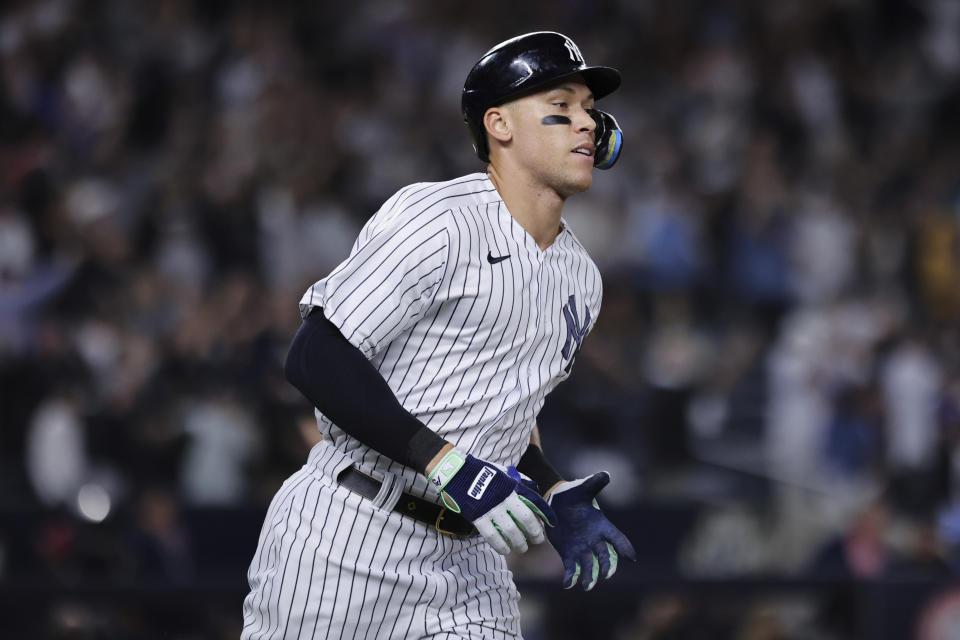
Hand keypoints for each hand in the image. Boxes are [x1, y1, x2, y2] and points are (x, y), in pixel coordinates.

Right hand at [428, 448, 556, 553]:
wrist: (457, 474)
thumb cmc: (480, 472)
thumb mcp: (501, 472)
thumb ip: (516, 481)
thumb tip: (531, 488)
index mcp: (511, 488)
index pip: (532, 504)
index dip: (543, 516)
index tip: (548, 525)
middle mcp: (503, 500)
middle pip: (524, 521)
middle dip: (534, 533)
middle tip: (537, 540)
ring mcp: (490, 510)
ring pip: (509, 532)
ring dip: (518, 543)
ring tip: (522, 548)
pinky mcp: (478, 518)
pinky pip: (491, 536)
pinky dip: (500, 546)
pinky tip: (505, 550)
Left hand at [545, 472, 635, 589]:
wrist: (555, 502)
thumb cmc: (573, 494)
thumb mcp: (583, 488)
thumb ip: (594, 483)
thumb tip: (606, 474)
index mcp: (602, 526)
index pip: (617, 538)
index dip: (624, 548)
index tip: (631, 558)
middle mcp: (595, 540)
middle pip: (605, 556)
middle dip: (606, 567)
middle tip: (606, 575)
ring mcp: (582, 548)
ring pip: (589, 566)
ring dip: (589, 577)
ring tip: (586, 586)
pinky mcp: (568, 553)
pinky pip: (572, 568)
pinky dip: (571, 577)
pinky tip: (567, 584)